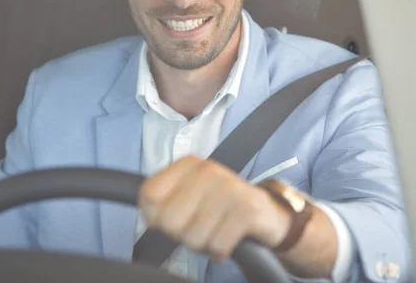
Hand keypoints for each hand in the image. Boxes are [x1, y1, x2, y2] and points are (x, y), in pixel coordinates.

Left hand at [138, 155, 291, 261]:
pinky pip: (217, 246)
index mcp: (188, 164)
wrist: (267, 213)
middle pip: (169, 220)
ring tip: (215, 231)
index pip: (149, 195)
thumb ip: (162, 200)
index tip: (171, 217)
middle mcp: (208, 170)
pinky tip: (228, 240)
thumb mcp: (189, 194)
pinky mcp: (247, 209)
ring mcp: (229, 188)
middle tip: (198, 227)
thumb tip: (150, 216)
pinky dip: (220, 252)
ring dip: (203, 244)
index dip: (154, 216)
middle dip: (181, 234)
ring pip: (193, 237)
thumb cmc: (219, 208)